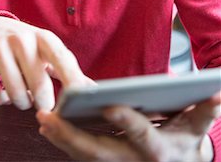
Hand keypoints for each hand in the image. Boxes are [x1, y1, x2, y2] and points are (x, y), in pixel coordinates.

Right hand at [0, 17, 91, 110]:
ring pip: (14, 93)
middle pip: (38, 84)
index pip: (62, 59)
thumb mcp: (49, 51)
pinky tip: (4, 92)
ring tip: (23, 96)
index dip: (71, 81)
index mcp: (44, 38)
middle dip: (43, 103)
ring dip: (21, 102)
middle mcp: (22, 38)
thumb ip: (70, 71)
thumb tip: (93, 90)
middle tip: (43, 105)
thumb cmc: (29, 45)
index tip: (76, 101)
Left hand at [37, 93, 220, 161]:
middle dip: (73, 137)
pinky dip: (65, 143)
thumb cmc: (186, 141)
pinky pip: (83, 157)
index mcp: (158, 150)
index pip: (141, 135)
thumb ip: (204, 110)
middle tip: (50, 118)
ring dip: (62, 140)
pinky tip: (50, 128)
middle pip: (101, 152)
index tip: (109, 105)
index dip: (127, 122)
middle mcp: (134, 161)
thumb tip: (218, 92)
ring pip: (86, 157)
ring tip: (43, 121)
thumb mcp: (196, 127)